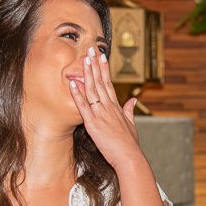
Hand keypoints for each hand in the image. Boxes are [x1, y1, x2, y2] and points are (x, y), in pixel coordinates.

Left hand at [68, 45, 140, 169]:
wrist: (130, 157)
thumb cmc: (130, 144)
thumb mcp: (131, 125)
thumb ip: (130, 110)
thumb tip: (133, 99)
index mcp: (116, 107)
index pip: (109, 83)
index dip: (104, 69)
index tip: (102, 56)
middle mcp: (109, 107)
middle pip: (100, 81)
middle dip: (95, 64)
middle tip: (90, 48)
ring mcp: (101, 114)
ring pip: (92, 90)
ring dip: (87, 73)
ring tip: (83, 59)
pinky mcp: (93, 124)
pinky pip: (83, 107)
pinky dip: (77, 95)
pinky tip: (72, 83)